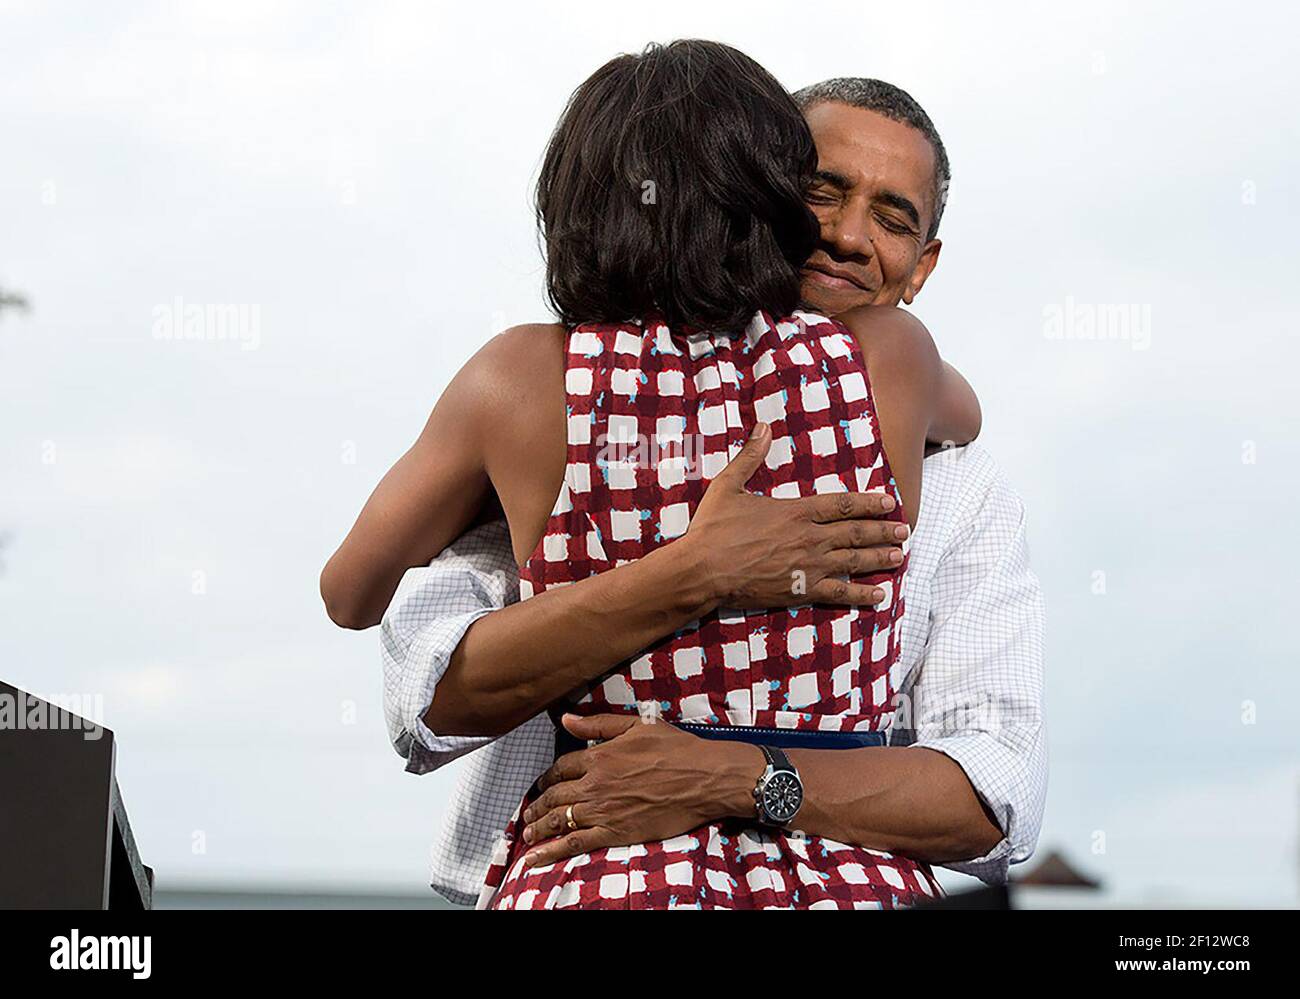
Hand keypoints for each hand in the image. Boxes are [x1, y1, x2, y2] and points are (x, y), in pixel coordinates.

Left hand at [518, 713, 762, 867]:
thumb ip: (598, 725)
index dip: (548, 777)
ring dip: (538, 828)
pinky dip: (552, 851)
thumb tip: (567, 719)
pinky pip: (576, 844)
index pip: (561, 768)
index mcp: (599, 757)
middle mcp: (595, 784)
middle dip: (537, 805)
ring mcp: (603, 811)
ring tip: (527, 834)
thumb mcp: (637, 726)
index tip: (543, 783)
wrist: (704, 778)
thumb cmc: (677, 749)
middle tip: (528, 812)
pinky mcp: (615, 833)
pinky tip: (537, 858)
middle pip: (555, 796)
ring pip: (559, 821)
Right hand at [680, 422, 907, 607]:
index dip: (869, 503)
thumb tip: (763, 426)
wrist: (703, 571)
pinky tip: (878, 595)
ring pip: (854, 561)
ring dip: (879, 558)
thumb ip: (750, 456)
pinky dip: (861, 594)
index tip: (890, 502)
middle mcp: (810, 538)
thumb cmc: (713, 529)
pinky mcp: (801, 590)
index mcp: (796, 512)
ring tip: (898, 556)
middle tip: (904, 531)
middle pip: (856, 532)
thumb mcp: (728, 486)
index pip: (843, 504)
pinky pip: (839, 593)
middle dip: (882, 531)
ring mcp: (808, 566)